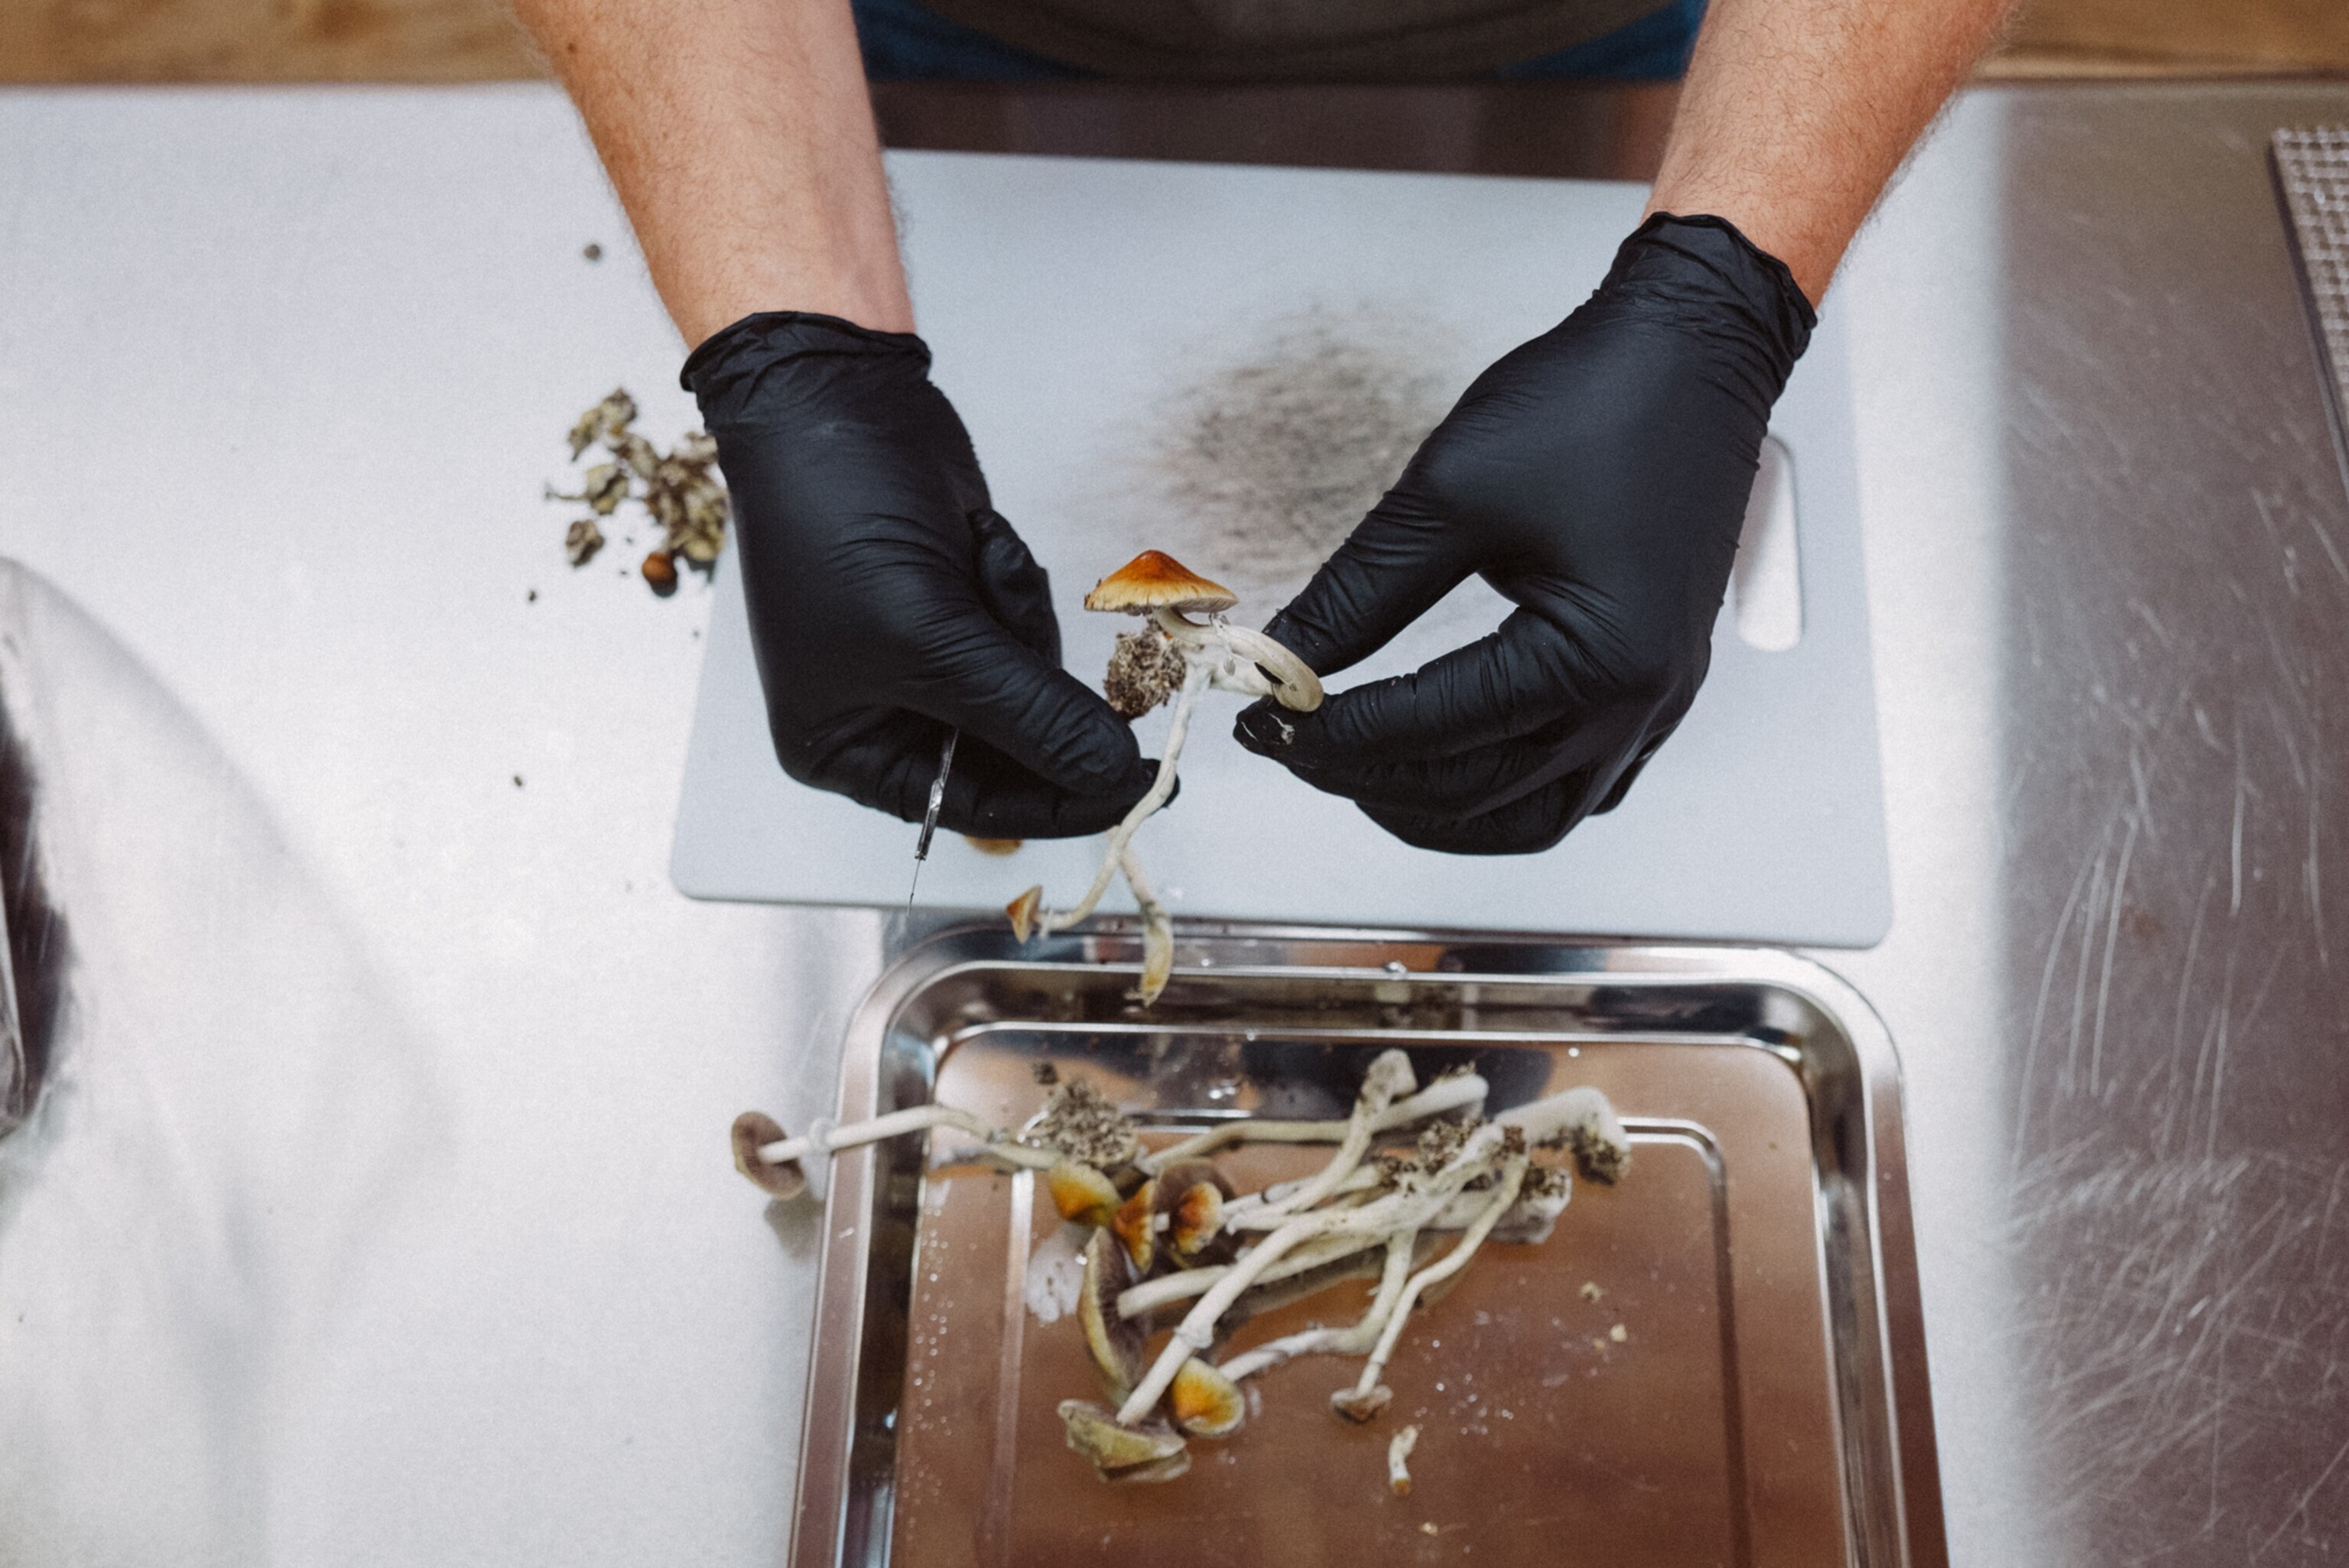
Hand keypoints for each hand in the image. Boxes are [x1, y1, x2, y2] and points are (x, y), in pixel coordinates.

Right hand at [685, 312, 1155, 837]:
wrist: (835, 398)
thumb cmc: (835, 516)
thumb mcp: (932, 635)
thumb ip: (1031, 715)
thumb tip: (1111, 774)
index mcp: (847, 750)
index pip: (975, 809)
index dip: (1061, 802)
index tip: (1139, 786)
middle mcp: (886, 716)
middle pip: (1013, 752)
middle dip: (1040, 693)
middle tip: (1099, 678)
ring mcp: (929, 660)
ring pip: (1031, 685)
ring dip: (1022, 623)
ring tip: (979, 562)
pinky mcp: (964, 609)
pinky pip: (1027, 630)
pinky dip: (1015, 588)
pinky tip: (979, 543)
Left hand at [1233, 215, 1812, 853]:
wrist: (1694, 349)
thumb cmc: (1594, 401)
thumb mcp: (1449, 492)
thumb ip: (1359, 593)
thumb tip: (1284, 658)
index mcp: (1596, 659)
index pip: (1429, 730)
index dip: (1328, 731)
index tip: (1256, 717)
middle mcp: (1638, 702)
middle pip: (1472, 791)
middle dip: (1362, 773)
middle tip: (1284, 739)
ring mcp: (1657, 704)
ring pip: (1528, 815)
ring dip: (1433, 808)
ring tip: (1352, 770)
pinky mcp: (1657, 687)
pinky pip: (1577, 786)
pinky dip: (1500, 794)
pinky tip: (1442, 765)